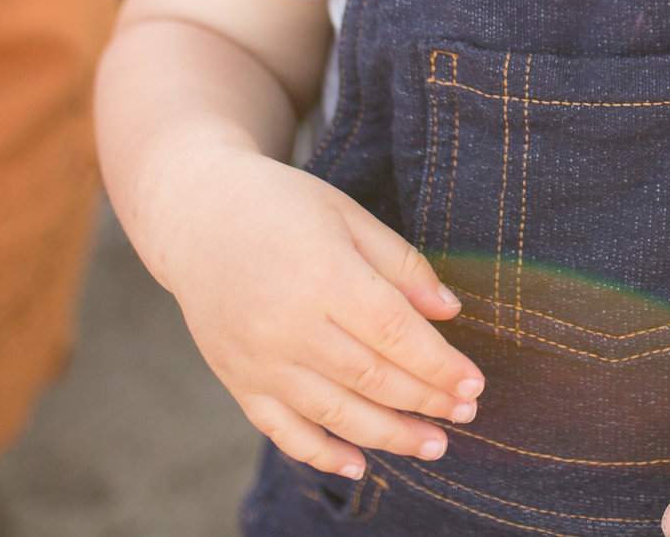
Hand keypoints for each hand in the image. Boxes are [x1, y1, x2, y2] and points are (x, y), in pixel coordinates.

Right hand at [154, 146, 483, 478]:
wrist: (194, 215)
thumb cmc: (280, 206)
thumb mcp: (347, 215)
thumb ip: (401, 264)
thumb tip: (449, 311)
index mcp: (323, 274)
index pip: (396, 334)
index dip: (440, 364)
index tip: (475, 384)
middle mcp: (289, 324)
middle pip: (372, 377)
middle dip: (426, 402)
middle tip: (465, 415)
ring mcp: (260, 358)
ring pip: (335, 412)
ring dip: (389, 435)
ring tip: (433, 445)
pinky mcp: (237, 379)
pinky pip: (283, 429)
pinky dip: (321, 453)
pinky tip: (360, 465)